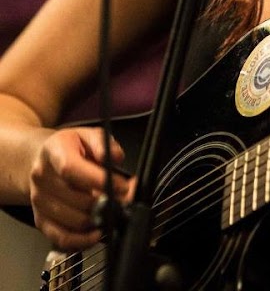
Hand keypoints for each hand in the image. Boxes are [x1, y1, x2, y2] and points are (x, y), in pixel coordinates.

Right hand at [29, 126, 133, 250]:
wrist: (43, 161)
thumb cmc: (72, 147)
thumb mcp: (89, 134)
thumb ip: (104, 144)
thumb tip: (115, 158)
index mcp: (53, 152)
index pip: (71, 169)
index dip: (99, 180)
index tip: (122, 185)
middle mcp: (42, 179)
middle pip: (75, 200)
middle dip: (107, 203)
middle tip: (125, 199)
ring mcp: (39, 202)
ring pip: (72, 221)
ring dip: (98, 220)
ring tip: (113, 211)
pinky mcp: (41, 221)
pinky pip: (61, 238)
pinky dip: (82, 241)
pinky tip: (97, 233)